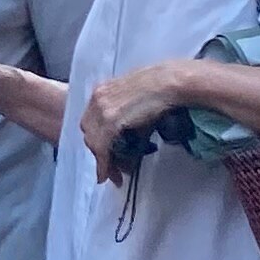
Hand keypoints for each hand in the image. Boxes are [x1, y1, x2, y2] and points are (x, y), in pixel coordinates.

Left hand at [77, 59, 196, 181]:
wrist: (169, 83)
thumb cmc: (160, 91)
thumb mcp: (135, 104)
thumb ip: (126, 124)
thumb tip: (128, 146)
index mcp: (101, 92)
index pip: (92, 122)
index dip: (97, 142)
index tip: (106, 156)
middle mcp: (97, 99)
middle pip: (89, 133)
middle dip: (99, 153)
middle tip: (112, 170)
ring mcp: (102, 109)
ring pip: (94, 142)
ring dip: (103, 162)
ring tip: (115, 176)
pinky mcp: (111, 120)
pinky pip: (102, 147)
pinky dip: (104, 163)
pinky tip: (108, 174)